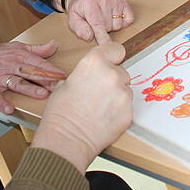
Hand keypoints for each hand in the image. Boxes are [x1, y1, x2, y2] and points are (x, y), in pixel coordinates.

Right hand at [0, 40, 66, 113]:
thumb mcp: (16, 47)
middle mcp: (10, 66)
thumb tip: (54, 44)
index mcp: (19, 56)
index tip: (65, 76)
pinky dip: (1, 102)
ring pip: (16, 83)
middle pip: (31, 73)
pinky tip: (9, 109)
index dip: (52, 69)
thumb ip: (36, 49)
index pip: (39, 63)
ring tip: (41, 94)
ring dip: (28, 88)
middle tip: (60, 87)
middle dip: (46, 79)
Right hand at [32, 43, 132, 172]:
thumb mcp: (66, 83)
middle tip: (97, 92)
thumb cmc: (60, 113)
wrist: (67, 140)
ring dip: (116, 95)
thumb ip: (85, 74)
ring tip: (99, 108)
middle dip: (112, 79)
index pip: (115, 49)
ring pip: (125, 89)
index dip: (112, 55)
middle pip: (120, 71)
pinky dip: (118, 110)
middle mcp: (112, 74)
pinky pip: (127, 106)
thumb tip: (92, 76)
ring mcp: (123, 94)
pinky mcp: (129, 112)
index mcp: (94, 62)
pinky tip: (104, 118)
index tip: (110, 61)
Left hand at [66, 0, 133, 43]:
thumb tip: (89, 36)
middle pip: (109, 27)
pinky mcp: (123, 1)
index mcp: (89, 2)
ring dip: (111, 26)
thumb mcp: (73, 20)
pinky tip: (113, 17)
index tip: (107, 45)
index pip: (98, 24)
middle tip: (96, 23)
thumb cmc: (80, 10)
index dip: (102, 37)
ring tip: (103, 19)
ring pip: (118, 25)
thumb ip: (79, 29)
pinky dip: (122, 22)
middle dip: (103, 30)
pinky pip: (129, 19)